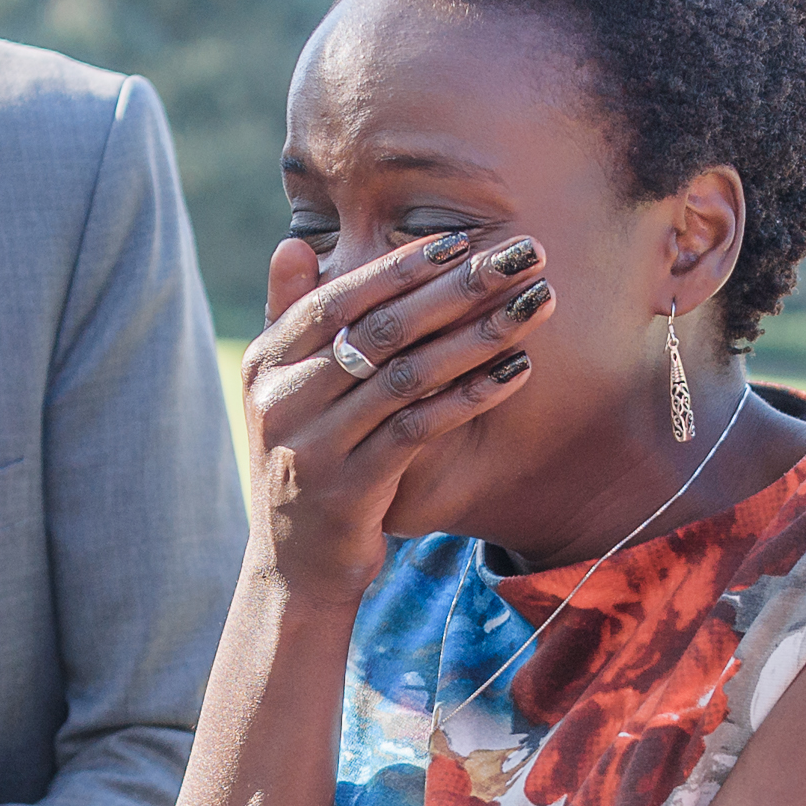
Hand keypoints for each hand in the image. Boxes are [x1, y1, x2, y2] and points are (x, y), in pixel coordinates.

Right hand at [240, 227, 553, 598]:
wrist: (294, 566)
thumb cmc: (304, 462)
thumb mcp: (282, 391)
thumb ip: (290, 317)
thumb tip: (293, 241)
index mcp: (268, 362)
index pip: (339, 299)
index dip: (400, 268)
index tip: (461, 240)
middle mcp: (284, 399)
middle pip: (382, 329)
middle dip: (459, 286)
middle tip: (523, 255)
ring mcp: (316, 446)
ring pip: (409, 375)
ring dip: (480, 334)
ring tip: (537, 303)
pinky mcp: (352, 488)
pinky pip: (421, 429)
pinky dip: (472, 394)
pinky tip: (519, 368)